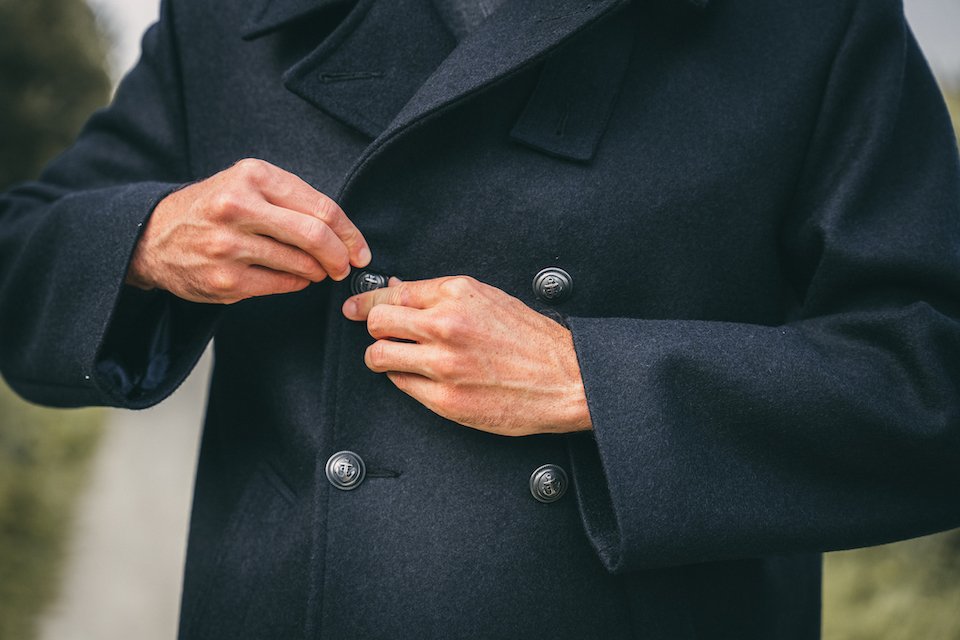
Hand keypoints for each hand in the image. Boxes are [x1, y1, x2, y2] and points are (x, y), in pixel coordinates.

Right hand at [126, 158, 370, 303]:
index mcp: (252, 176)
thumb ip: (292, 200)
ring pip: (301, 264)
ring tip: (316, 270)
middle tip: (345, 266)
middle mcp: (238, 207)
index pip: (320, 207)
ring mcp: (228, 246)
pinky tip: (293, 277)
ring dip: (318, 272)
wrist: (152, 236)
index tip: (360, 249)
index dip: (349, 232)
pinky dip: (297, 284)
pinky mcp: (224, 279)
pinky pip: (281, 285)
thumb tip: (343, 233)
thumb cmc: (213, 208)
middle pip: (315, 236)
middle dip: (340, 256)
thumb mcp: (248, 185)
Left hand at [342, 276, 591, 436]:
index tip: (357, 307)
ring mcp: (443, 364)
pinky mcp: (445, 399)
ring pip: (379, 355)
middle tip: (380, 333)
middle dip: (373, 327)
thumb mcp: (488, 298)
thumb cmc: (533, 340)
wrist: (566, 379)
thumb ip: (441, 294)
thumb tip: (398, 289)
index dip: (369, 301)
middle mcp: (446, 326)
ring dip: (381, 356)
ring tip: (394, 357)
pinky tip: (421, 375)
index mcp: (457, 294)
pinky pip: (401, 384)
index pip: (393, 293)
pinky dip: (404, 378)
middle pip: (377, 321)